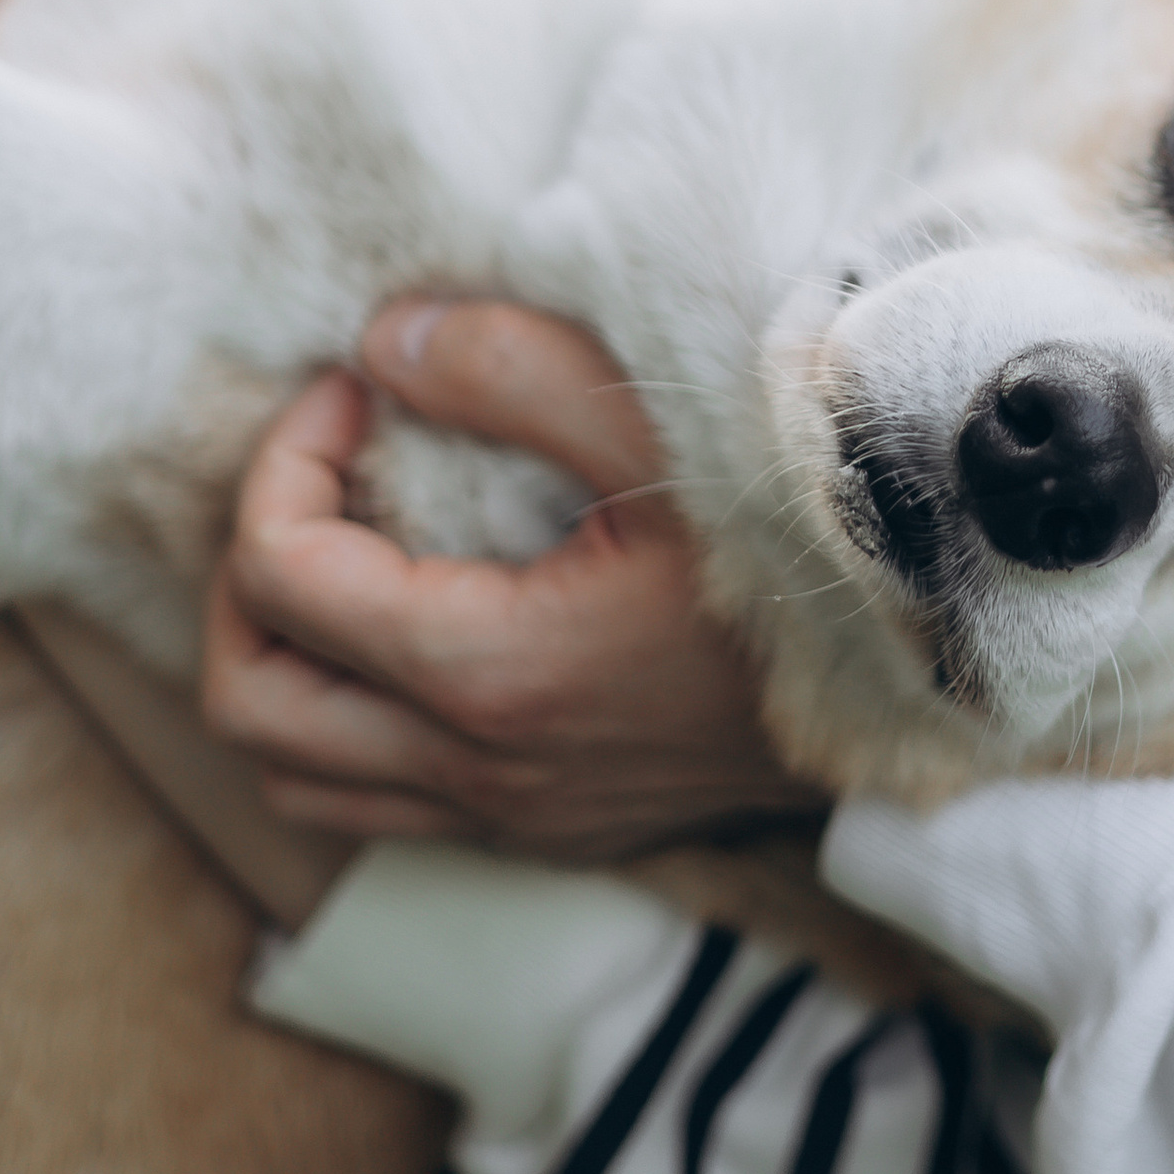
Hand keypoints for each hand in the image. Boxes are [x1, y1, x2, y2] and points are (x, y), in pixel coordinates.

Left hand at [197, 306, 811, 860]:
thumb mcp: (670, 432)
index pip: (282, 577)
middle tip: (328, 471)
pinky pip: (373, 802)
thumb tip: (385, 340)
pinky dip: (347, 717)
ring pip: (292, 774)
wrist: (925, 687)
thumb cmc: (808, 550)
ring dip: (286, 657)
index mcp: (492, 672)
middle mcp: (478, 769)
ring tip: (351, 549)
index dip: (288, 460)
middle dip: (249, 569)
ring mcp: (508, 816)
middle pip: (247, 700)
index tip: (362, 389)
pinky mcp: (544, 832)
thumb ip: (514, 372)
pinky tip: (419, 625)